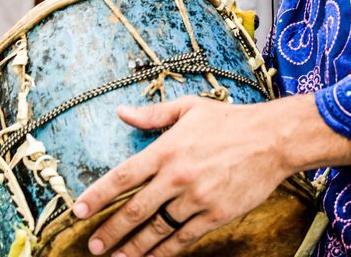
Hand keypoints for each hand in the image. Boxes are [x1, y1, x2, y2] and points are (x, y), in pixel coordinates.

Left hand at [72, 96, 300, 256]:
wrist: (272, 139)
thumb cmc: (228, 121)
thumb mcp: (187, 109)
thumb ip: (151, 114)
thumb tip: (121, 112)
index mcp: (165, 150)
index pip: (123, 177)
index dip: (98, 195)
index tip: (78, 211)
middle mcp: (176, 177)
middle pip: (135, 210)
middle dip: (110, 231)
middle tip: (93, 246)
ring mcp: (196, 199)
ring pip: (158, 230)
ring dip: (135, 247)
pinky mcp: (216, 215)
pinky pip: (184, 238)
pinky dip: (166, 251)